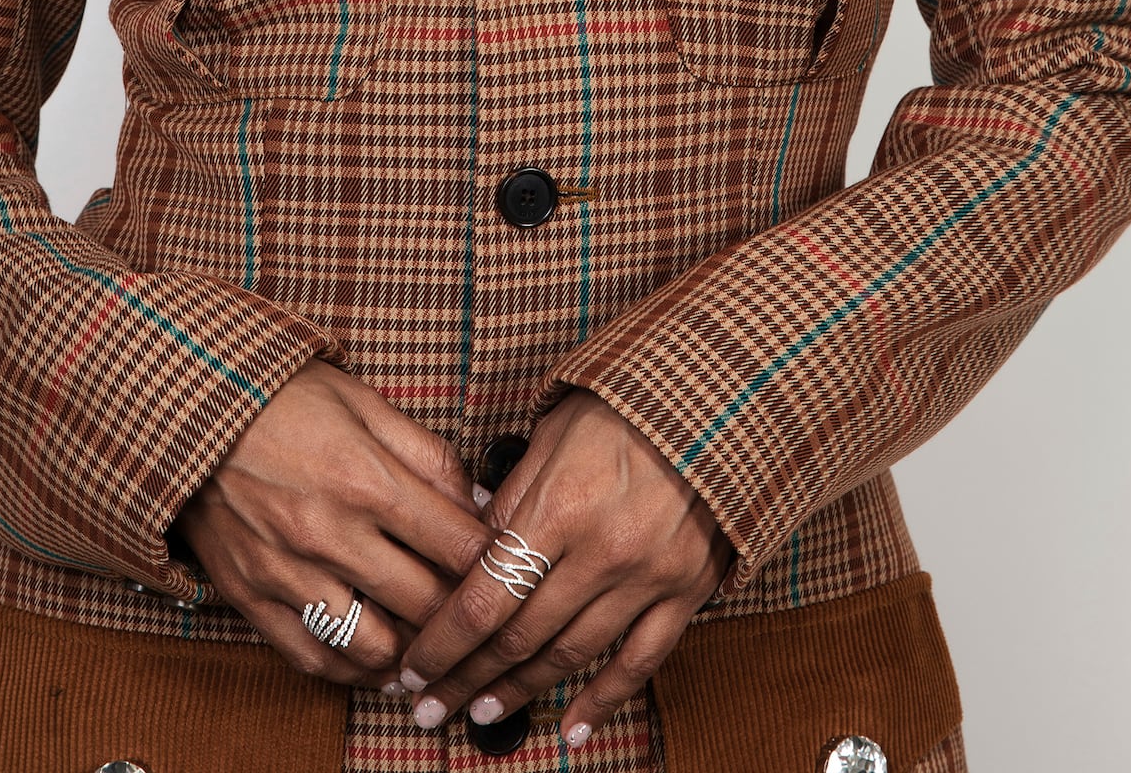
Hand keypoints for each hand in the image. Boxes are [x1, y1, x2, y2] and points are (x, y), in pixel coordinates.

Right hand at [177, 360, 491, 687]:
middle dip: (461, 609)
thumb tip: (477, 503)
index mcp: (366, 479)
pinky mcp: (254, 598)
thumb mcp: (364, 403)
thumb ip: (427, 455)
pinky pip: (315, 659)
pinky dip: (354, 670)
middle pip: (425, 602)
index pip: (457, 545)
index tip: (502, 561)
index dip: (492, 559)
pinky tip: (378, 658)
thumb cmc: (282, 400)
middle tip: (474, 606)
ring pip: (376, 647)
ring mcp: (289, 573)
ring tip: (428, 638)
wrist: (189, 410)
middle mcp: (331, 534)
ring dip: (411, 650)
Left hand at [395, 390, 732, 746]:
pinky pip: (640, 661)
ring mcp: (646, 577)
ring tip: (484, 711)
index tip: (413, 668)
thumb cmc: (626, 407)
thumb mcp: (553, 434)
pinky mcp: (686, 591)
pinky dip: (603, 701)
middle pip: (519, 635)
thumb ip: (513, 496)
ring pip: (571, 654)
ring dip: (522, 690)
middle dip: (468, 676)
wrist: (717, 402)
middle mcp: (601, 551)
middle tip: (433, 704)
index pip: (484, 597)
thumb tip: (474, 541)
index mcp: (559, 508)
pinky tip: (572, 728)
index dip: (442, 643)